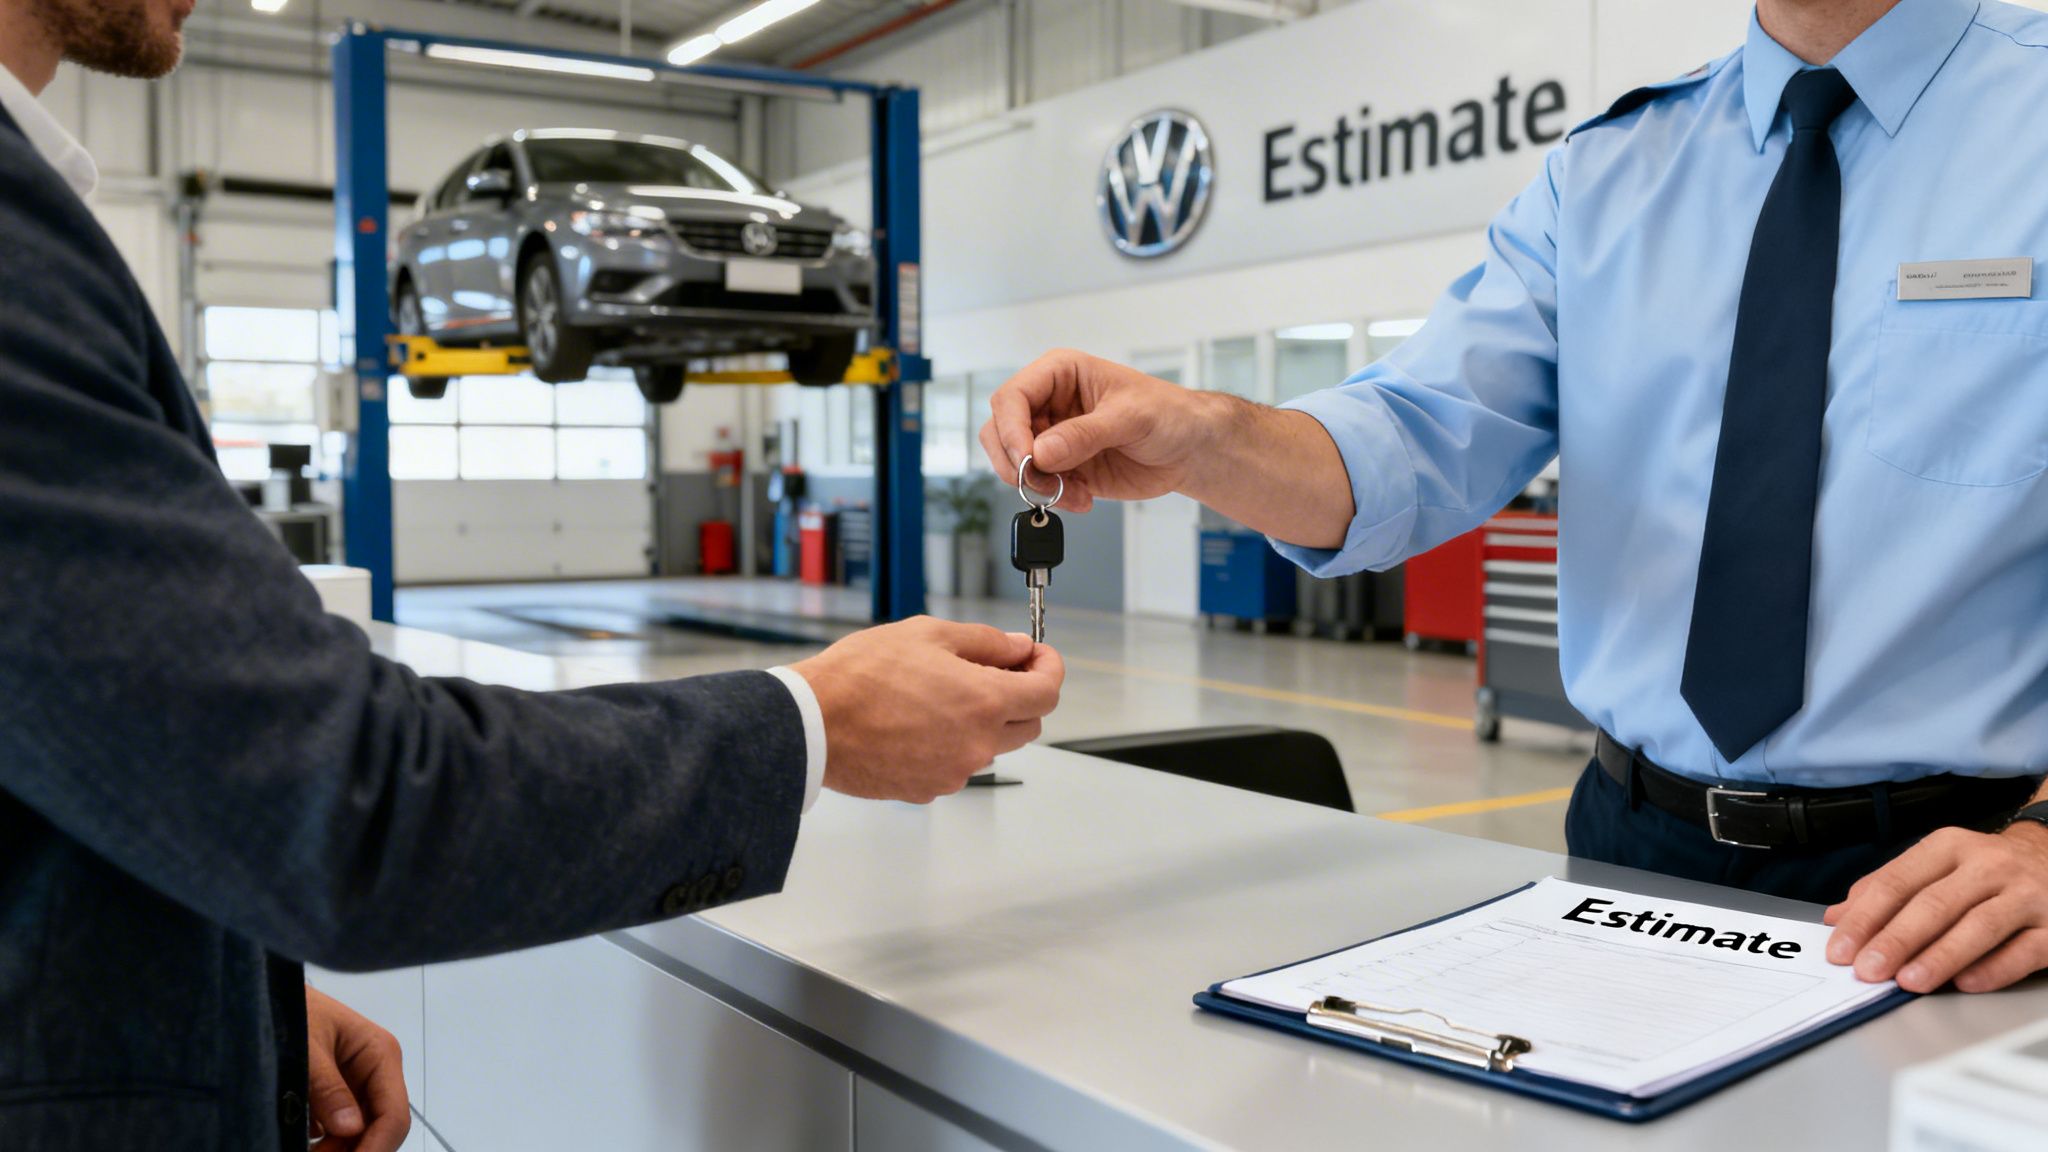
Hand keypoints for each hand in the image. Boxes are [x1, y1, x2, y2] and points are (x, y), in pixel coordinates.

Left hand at [306, 986, 410, 1150]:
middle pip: (380, 1127)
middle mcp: (377, 1071)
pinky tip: (305, 1142)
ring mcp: (359, 1083)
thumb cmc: (291, 1009)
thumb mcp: (305, 1048)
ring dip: (338, 1150)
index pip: (393, 1114)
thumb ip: (327, 1087)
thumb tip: (350, 1128)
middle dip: (354, 1151)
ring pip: (361, 1131)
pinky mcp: (339, 1092)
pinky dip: (326, 1143)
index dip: (376, 1149)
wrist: (266, 993)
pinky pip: (341, 1127)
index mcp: (381, 1054)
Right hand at [792, 617, 1063, 801]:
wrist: (813, 723)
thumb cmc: (860, 676)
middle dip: (1021, 695)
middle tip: (995, 671)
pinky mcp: (929, 790)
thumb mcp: (928, 634)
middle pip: (1028, 724)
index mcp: (985, 702)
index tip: (1038, 657)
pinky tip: (918, 722)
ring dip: (982, 722)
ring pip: (990, 746)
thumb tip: (1017, 647)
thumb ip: (985, 642)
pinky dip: (951, 744)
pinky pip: (956, 765)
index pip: (1047, 691)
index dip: (1049, 668)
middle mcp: (978, 744)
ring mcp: (954, 772)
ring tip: (939, 696)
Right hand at [979, 349, 1219, 512]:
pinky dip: (1054, 498)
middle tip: (1043, 480)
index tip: (1027, 457)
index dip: (1011, 429)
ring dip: (1036, 485)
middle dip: (1017, 462)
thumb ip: (1085, 433)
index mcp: (1061, 374)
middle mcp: (1050, 405)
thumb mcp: (1130, 417)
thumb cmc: (1168, 415)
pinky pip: (1037, 487)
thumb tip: (1043, 450)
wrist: (1190, 449)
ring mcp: (1053, 438)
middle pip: (1001, 432)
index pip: (1012, 397)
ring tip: (1071, 492)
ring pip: (1014, 464)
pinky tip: (1082, 498)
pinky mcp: (1063, 468)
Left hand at [1822, 822, 2047, 992]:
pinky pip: (2023, 951)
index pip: (1897, 882)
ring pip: (1978, 927)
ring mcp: (2026, 895)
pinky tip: (1966, 983)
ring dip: (1939, 957)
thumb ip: (1887, 889)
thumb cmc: (1986, 869)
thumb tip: (1838, 917)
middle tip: (1867, 969)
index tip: (1840, 948)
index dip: (1865, 918)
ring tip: (1908, 981)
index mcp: (1949, 847)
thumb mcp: (1937, 864)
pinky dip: (1992, 969)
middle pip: (1934, 905)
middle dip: (1895, 940)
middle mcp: (1988, 866)